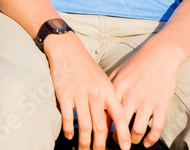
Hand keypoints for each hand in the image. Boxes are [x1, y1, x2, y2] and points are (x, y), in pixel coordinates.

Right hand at [45, 33, 130, 149]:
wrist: (67, 49)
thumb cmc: (86, 66)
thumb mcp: (102, 80)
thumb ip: (107, 99)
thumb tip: (111, 122)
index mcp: (108, 89)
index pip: (119, 116)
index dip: (123, 134)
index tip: (125, 148)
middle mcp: (95, 93)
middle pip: (100, 126)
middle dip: (100, 144)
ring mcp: (79, 94)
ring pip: (85, 125)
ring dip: (84, 142)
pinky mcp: (64, 93)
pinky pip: (67, 117)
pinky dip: (69, 130)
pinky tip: (69, 136)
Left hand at [109, 45, 178, 146]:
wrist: (159, 55)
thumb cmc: (136, 64)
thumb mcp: (118, 72)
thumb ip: (108, 88)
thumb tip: (98, 104)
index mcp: (117, 88)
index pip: (105, 113)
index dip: (102, 128)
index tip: (101, 135)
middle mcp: (130, 96)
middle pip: (119, 125)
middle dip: (116, 138)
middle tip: (115, 143)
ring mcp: (147, 101)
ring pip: (137, 130)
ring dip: (133, 141)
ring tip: (130, 143)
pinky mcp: (161, 104)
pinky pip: (156, 128)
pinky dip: (151, 139)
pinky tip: (147, 143)